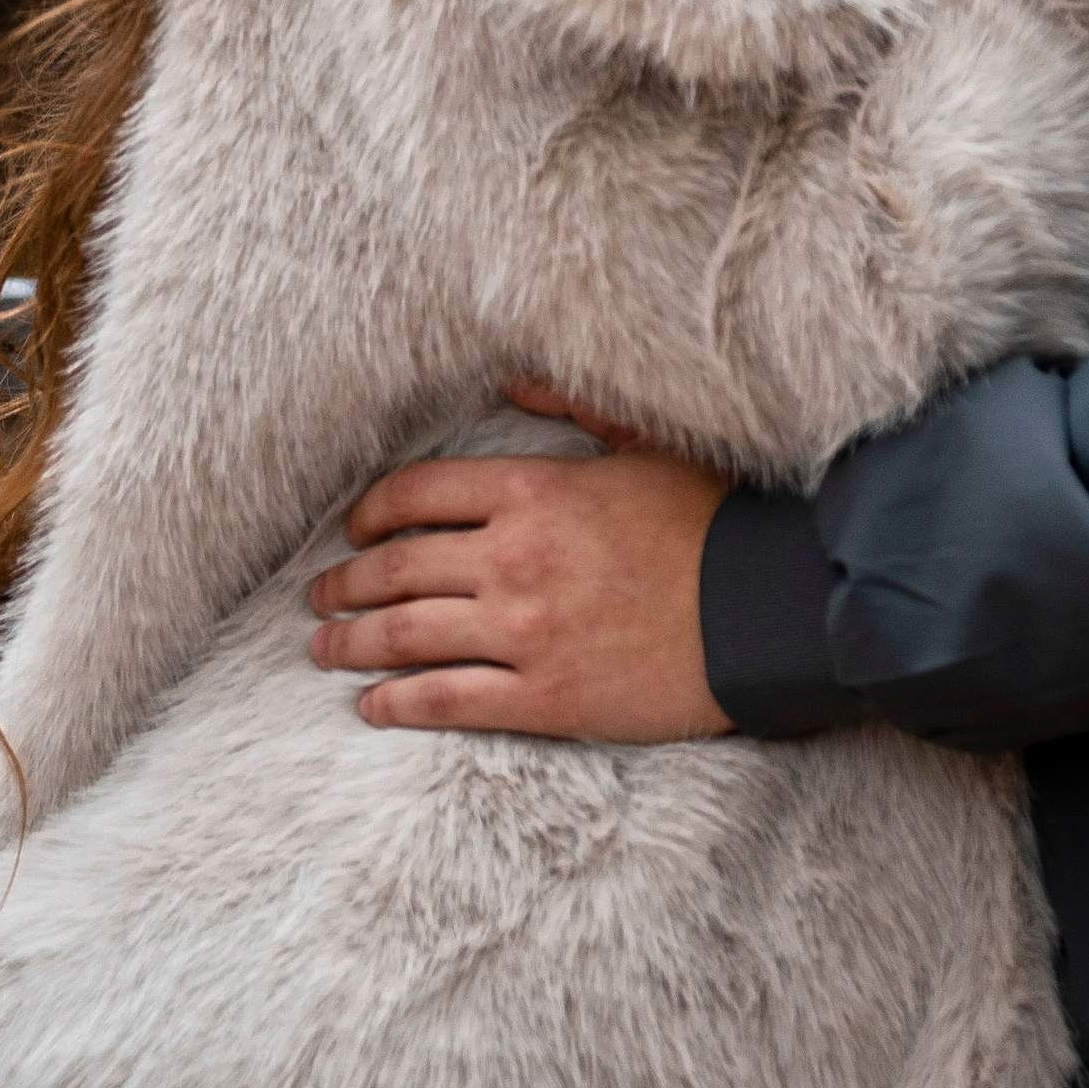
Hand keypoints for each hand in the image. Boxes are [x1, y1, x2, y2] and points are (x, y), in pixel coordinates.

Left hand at [308, 388, 730, 740]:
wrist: (768, 610)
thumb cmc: (715, 522)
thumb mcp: (647, 445)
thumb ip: (574, 408)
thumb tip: (511, 382)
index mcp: (535, 492)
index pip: (417, 494)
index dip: (372, 512)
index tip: (354, 528)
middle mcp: (514, 561)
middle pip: (397, 569)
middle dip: (346, 582)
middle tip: (320, 595)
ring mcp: (525, 634)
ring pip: (407, 637)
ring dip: (353, 643)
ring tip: (324, 648)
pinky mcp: (546, 698)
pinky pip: (448, 701)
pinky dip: (398, 703)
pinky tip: (372, 705)